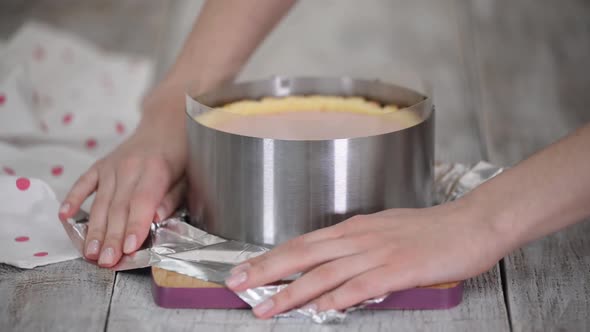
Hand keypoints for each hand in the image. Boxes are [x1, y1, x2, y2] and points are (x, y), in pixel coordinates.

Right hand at [58, 89, 186, 267]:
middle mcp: (130, 166)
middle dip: (112, 237)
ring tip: (90, 253)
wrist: (167, 122)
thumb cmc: (182, 153)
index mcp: (156, 169)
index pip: (143, 201)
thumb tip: (156, 216)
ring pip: (101, 202)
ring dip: (94, 230)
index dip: (135, 226)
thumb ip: (172, 197)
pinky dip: (73, 198)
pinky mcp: (101, 164)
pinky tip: (64, 216)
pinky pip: (84, 183)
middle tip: (105, 262)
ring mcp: (113, 165)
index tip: (129, 248)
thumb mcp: (188, 175)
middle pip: (119, 207)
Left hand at [225, 199, 506, 317]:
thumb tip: (334, 264)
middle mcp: (359, 237)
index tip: (246, 268)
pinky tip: (318, 310)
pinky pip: (361, 286)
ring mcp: (378, 252)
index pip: (303, 243)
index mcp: (354, 228)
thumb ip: (357, 247)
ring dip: (292, 291)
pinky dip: (336, 298)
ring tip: (266, 307)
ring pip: (324, 273)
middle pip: (303, 254)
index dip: (272, 256)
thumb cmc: (430, 229)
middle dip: (266, 270)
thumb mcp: (385, 230)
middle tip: (236, 283)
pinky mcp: (399, 268)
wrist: (471, 223)